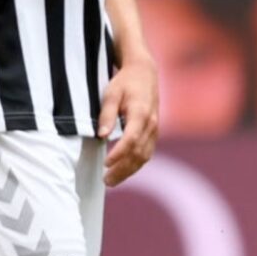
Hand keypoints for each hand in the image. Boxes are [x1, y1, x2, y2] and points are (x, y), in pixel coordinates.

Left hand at [96, 51, 160, 186]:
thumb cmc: (125, 83)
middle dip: (123, 169)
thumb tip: (102, 135)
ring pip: (145, 156)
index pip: (131, 139)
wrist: (145, 74)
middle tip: (106, 181)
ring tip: (112, 180)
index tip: (106, 164)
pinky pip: (147, 152)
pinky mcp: (153, 133)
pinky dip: (135, 164)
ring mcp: (155, 130)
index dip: (119, 154)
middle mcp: (151, 124)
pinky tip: (123, 170)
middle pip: (139, 153)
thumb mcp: (111, 93)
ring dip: (129, 170)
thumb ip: (106, 115)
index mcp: (141, 114)